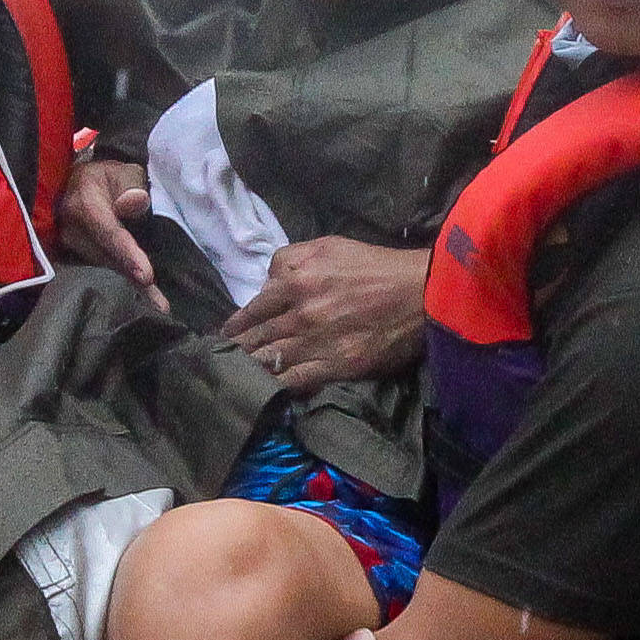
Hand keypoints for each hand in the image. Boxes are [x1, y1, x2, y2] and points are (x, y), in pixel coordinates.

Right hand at [59, 153, 160, 307]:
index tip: (146, 276)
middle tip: (160, 306)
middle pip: (107, 259)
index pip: (109, 233)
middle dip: (134, 282)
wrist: (75, 184)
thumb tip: (136, 202)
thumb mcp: (123, 171)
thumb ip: (131, 184)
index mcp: (84, 204)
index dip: (128, 255)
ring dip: (129, 288)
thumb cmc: (107, 178)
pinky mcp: (73, 257)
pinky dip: (120, 287)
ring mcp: (69, 246)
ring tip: (156, 309)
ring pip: (103, 270)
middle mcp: (71, 229)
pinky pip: (99, 272)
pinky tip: (140, 302)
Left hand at [220, 236, 430, 386]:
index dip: (235, 325)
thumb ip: (291, 258)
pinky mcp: (335, 366)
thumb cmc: (376, 267)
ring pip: (269, 360)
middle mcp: (300, 313)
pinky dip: (275, 387)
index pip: (253, 308)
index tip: (225, 336)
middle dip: (234, 351)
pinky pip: (295, 381)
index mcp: (295, 281)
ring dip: (248, 371)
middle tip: (217, 363)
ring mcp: (315, 342)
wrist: (422, 293)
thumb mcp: (329, 245)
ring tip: (230, 380)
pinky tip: (262, 393)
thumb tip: (267, 282)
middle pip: (256, 337)